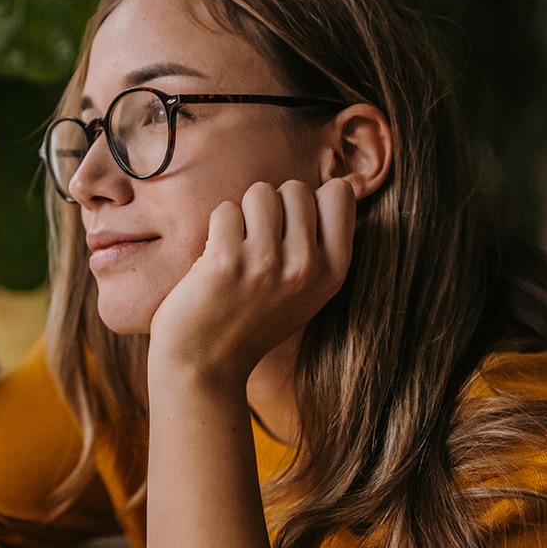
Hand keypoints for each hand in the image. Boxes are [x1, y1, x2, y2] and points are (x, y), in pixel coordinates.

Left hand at [148, 177, 355, 384]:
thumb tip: (341, 182)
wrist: (205, 364)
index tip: (291, 228)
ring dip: (244, 214)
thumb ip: (323, 244)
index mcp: (333, 272)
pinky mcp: (227, 261)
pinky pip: (226, 210)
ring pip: (260, 192)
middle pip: (295, 188)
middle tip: (257, 244)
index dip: (310, 201)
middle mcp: (306, 266)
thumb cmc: (253, 320)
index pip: (339, 193)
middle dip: (272, 207)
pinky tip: (215, 259)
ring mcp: (267, 263)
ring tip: (238, 249)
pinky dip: (217, 228)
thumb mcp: (308, 291)